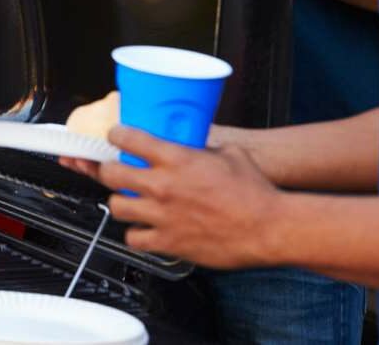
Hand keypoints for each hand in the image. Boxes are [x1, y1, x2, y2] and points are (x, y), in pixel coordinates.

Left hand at [60, 126, 284, 268]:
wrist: (270, 228)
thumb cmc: (255, 192)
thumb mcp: (228, 154)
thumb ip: (202, 148)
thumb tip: (194, 144)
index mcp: (177, 158)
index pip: (128, 138)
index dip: (116, 135)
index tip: (115, 137)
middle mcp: (163, 185)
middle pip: (111, 173)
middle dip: (108, 170)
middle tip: (115, 171)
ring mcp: (163, 215)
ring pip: (116, 207)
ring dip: (120, 202)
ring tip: (129, 202)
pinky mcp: (169, 242)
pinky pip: (134, 239)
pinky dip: (136, 235)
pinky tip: (144, 230)